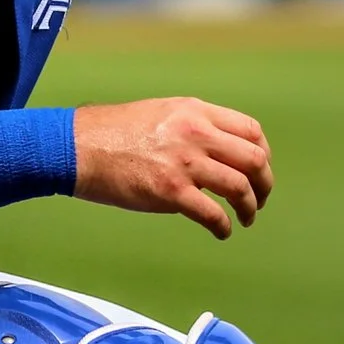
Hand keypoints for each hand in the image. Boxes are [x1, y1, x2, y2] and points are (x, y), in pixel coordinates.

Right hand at [74, 98, 274, 239]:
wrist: (79, 147)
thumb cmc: (115, 132)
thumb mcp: (163, 112)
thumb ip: (194, 125)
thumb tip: (218, 147)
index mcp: (196, 112)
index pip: (251, 130)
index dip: (263, 153)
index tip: (259, 169)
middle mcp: (197, 133)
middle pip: (254, 159)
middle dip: (264, 183)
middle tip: (259, 199)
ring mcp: (185, 163)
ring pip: (240, 187)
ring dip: (250, 207)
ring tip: (246, 218)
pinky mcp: (171, 192)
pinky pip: (213, 213)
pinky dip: (224, 226)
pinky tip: (222, 231)